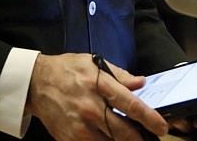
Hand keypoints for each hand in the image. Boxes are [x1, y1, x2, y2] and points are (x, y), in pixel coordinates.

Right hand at [26, 53, 168, 139]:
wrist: (35, 84)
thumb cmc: (65, 71)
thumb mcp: (92, 62)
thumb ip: (119, 75)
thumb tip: (141, 83)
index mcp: (97, 84)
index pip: (130, 104)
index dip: (149, 118)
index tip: (161, 126)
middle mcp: (89, 107)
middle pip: (124, 132)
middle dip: (141, 138)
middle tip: (150, 137)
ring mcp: (79, 126)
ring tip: (130, 136)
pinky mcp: (70, 138)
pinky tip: (108, 136)